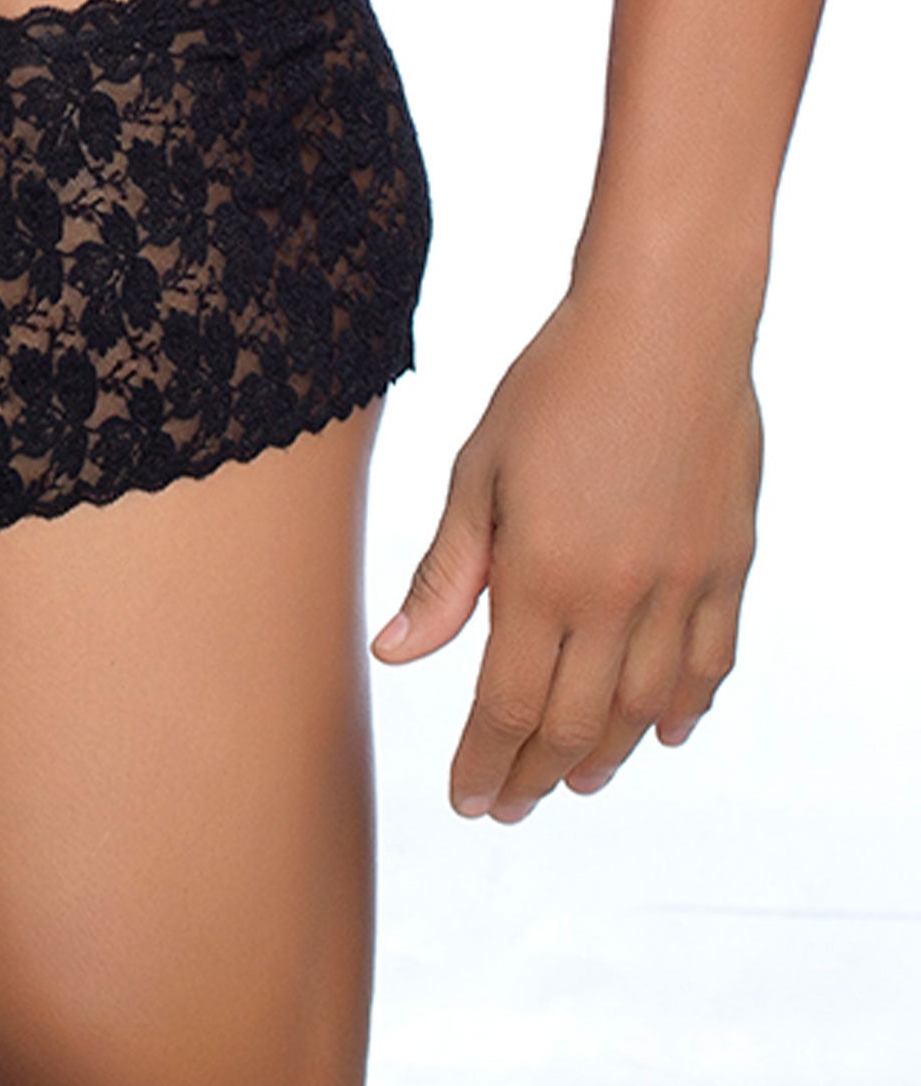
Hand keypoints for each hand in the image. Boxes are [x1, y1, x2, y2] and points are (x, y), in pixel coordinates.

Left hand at [370, 277, 762, 820]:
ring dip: (610, 754)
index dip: (485, 762)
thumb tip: (396, 655)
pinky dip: (687, 706)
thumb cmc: (557, 381)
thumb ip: (448, 573)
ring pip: (647, 707)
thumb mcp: (480, 470)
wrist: (665, 320)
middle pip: (576, 724)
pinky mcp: (729, 563)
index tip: (467, 798)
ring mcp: (683, 584)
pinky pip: (711, 661)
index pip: (508, 705)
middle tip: (509, 804)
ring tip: (575, 777)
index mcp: (545, 576)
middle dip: (535, 774)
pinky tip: (667, 729)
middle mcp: (619, 596)